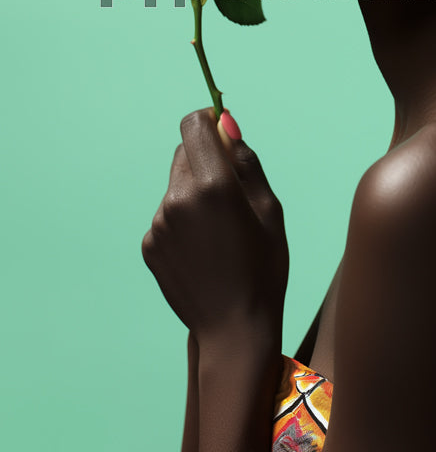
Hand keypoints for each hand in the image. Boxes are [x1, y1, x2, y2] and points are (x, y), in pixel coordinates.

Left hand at [141, 108, 288, 345]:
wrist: (235, 329)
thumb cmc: (263, 266)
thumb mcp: (270, 208)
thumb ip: (246, 160)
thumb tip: (227, 124)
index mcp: (213, 185)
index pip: (194, 125)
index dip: (209, 122)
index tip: (222, 132)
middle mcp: (178, 199)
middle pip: (185, 153)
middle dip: (206, 160)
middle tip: (231, 194)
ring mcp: (159, 223)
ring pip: (176, 186)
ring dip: (194, 193)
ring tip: (219, 232)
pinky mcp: (149, 244)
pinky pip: (167, 216)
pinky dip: (183, 222)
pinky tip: (204, 250)